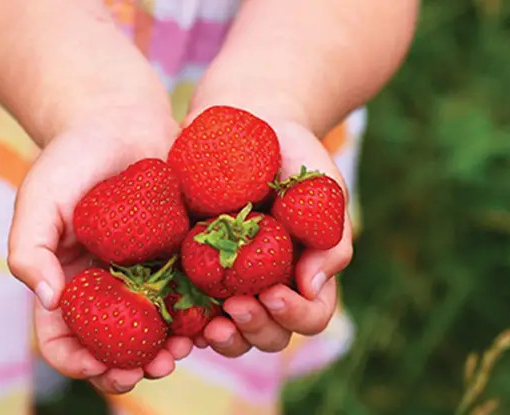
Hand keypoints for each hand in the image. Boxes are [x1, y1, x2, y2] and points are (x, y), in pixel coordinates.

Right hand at [7, 106, 193, 393]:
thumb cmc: (73, 156)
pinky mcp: (183, 252)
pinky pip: (194, 290)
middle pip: (119, 342)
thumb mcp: (40, 196)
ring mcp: (149, 271)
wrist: (122, 119)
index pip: (65, 336)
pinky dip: (204, 310)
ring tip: (189, 346)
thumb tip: (48, 298)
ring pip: (162, 325)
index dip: (79, 361)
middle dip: (136, 365)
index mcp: (70, 279)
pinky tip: (216, 315)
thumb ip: (29, 247)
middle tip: (157, 367)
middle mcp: (111, 284)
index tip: (103, 369)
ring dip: (175, 345)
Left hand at [196, 117, 353, 355]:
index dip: (296, 315)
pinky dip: (187, 326)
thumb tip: (312, 285)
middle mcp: (268, 286)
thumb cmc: (294, 155)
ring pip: (233, 334)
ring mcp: (230, 283)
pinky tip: (178, 319)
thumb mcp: (324, 189)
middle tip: (237, 307)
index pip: (312, 315)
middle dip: (257, 329)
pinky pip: (190, 313)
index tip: (275, 294)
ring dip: (225, 339)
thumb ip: (330, 238)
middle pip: (271, 335)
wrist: (248, 123)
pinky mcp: (193, 271)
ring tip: (211, 325)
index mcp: (304, 272)